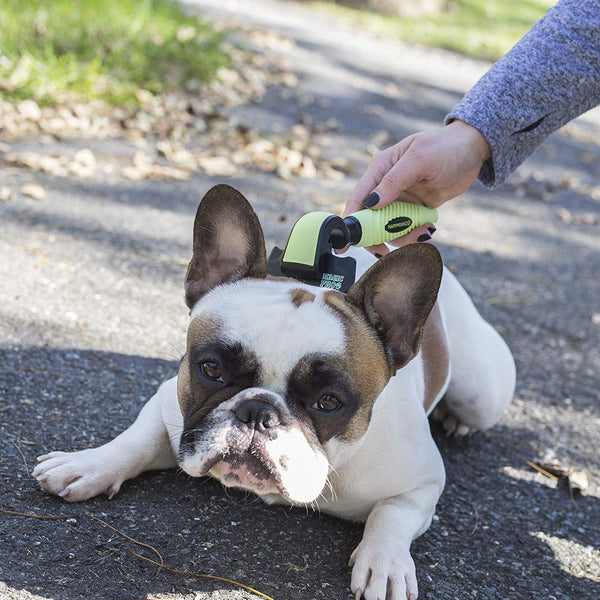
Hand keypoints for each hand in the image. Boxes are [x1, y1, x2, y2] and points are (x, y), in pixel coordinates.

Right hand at [344, 120, 490, 253]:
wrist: (473, 149)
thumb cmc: (446, 147)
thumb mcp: (419, 160)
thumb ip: (393, 181)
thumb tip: (370, 203)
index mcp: (380, 169)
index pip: (358, 199)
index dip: (351, 222)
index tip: (346, 245)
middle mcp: (386, 186)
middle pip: (371, 219)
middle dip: (379, 236)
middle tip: (388, 249)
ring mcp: (400, 199)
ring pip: (390, 228)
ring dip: (403, 236)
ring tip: (423, 231)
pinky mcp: (415, 208)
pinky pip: (407, 228)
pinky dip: (415, 233)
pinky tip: (429, 227)